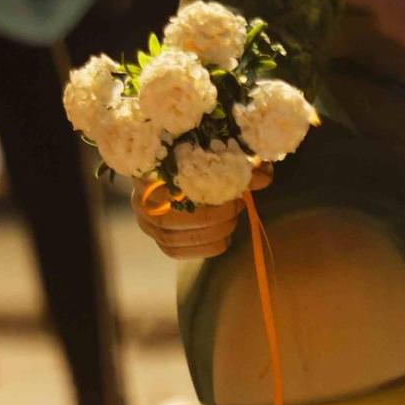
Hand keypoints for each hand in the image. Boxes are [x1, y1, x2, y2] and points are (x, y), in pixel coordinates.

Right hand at [132, 163, 271, 259]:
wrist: (176, 165)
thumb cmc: (199, 157)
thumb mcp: (218, 153)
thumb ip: (239, 163)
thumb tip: (264, 176)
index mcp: (151, 168)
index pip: (176, 183)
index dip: (208, 190)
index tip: (235, 189)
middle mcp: (141, 196)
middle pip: (173, 216)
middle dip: (212, 217)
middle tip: (237, 206)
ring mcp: (146, 220)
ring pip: (174, 237)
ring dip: (210, 233)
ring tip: (231, 221)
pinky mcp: (156, 238)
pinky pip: (175, 251)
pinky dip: (203, 248)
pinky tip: (223, 238)